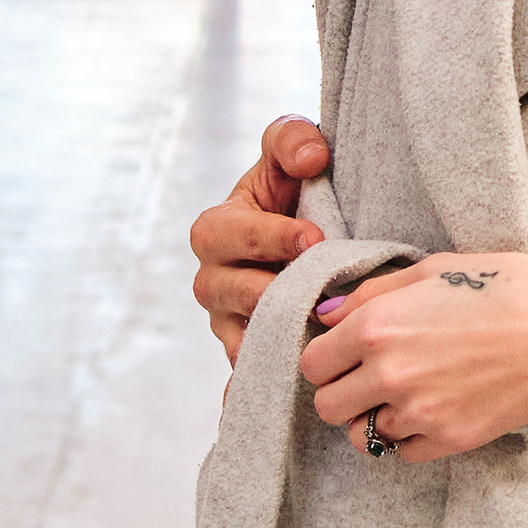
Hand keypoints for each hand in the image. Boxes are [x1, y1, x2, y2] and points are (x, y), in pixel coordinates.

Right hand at [191, 115, 332, 363]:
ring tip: (309, 330)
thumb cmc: (294, 188)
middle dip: (265, 287)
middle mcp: (214, 276)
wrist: (312, 234)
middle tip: (310, 285)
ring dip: (271, 333)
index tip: (313, 238)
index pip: (228, 233)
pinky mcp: (248, 350)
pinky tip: (288, 388)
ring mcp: (227, 318)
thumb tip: (311, 158)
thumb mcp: (290, 153)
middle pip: (222, 289)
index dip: (268, 236)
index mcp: (219, 227)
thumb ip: (292, 139)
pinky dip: (259, 381)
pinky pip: (246, 371)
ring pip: (234, 334)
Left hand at [299, 252, 527, 463]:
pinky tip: (433, 408)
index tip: (347, 352)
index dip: (328, 356)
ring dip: (373, 418)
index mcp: (377, 326)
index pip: (312, 363)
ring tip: (404, 394)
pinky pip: (403, 453)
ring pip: (361, 436)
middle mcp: (389, 373)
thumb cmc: (504, 284)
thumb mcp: (431, 269)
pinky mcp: (450, 438)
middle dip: (343, 390)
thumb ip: (369, 294)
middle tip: (370, 375)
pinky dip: (410, 436)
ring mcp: (420, 412)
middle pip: (327, 406)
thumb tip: (326, 316)